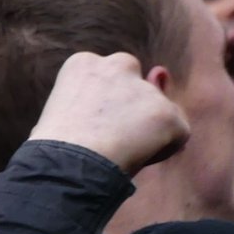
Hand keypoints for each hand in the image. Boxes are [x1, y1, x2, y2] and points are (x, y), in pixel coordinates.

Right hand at [28, 52, 188, 176]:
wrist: (64, 169)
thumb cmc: (56, 152)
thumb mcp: (68, 114)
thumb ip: (106, 95)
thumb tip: (161, 71)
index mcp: (84, 64)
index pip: (105, 79)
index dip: (100, 110)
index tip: (85, 128)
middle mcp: (118, 66)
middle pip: (136, 85)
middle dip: (131, 106)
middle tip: (108, 137)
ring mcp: (145, 89)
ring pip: (157, 112)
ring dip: (145, 131)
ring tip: (117, 153)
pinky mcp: (167, 113)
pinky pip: (177, 134)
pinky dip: (164, 149)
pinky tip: (136, 161)